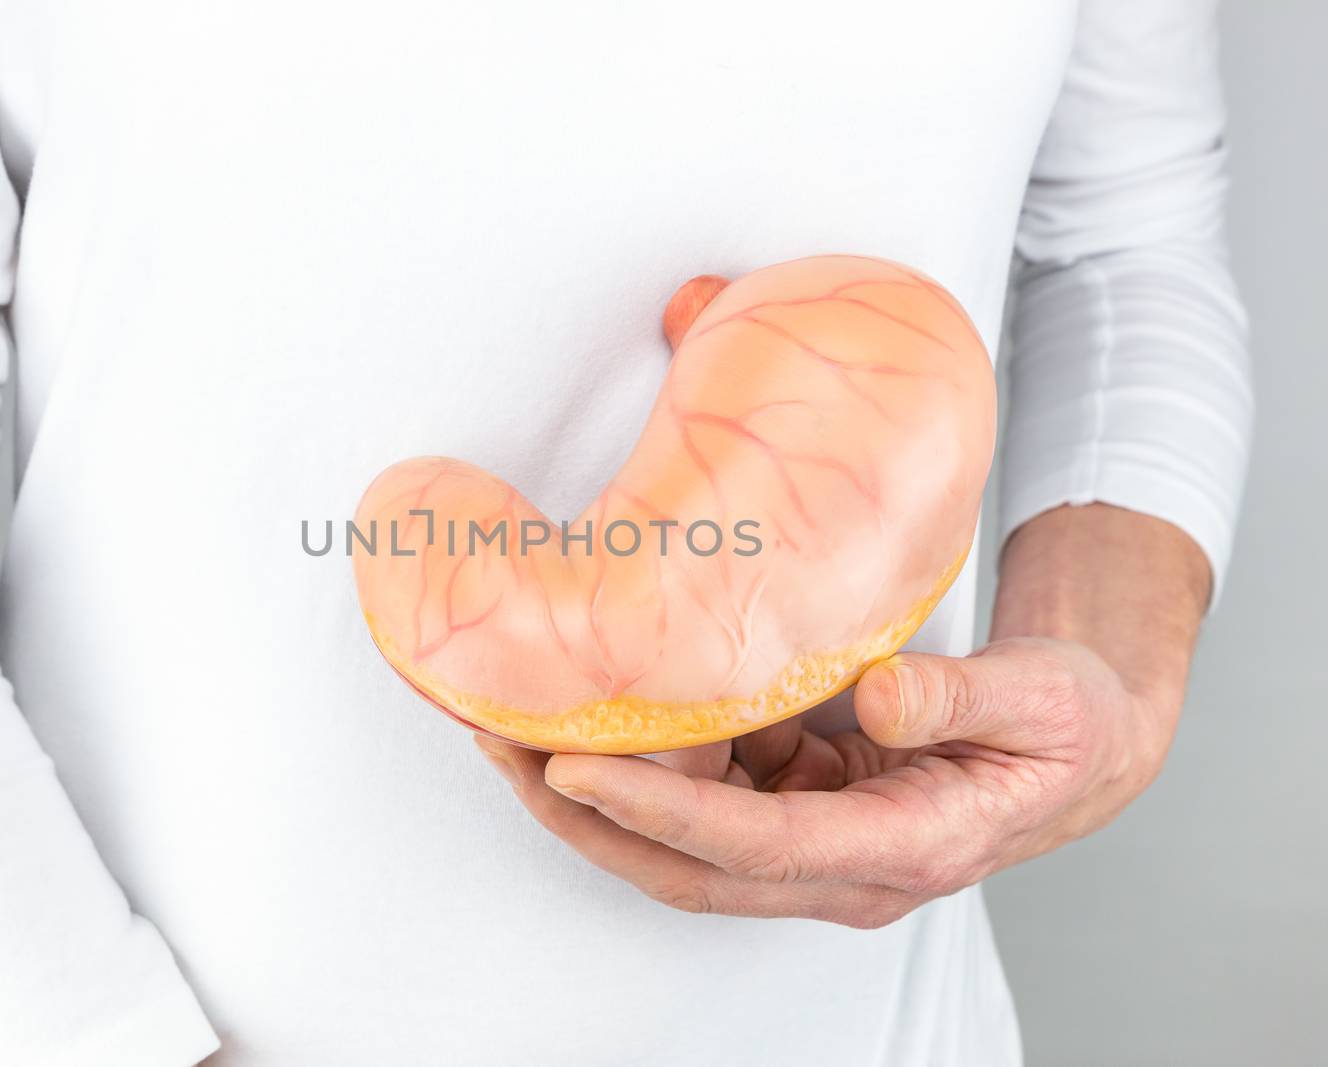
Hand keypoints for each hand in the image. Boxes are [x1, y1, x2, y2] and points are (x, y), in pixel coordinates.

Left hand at [475, 503, 1210, 924]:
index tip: (576, 770)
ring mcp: (812, 841)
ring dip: (593, 792)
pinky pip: (703, 793)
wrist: (1078, 744)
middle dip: (585, 817)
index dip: (660, 813)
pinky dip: (642, 759)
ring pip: (679, 839)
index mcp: (901, 848)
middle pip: (687, 864)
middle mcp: (840, 866)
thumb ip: (963, 699)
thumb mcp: (1042, 703)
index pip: (755, 847)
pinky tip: (597, 707)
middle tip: (501, 746)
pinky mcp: (797, 805)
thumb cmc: (1065, 726)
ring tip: (512, 722)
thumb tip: (881, 697)